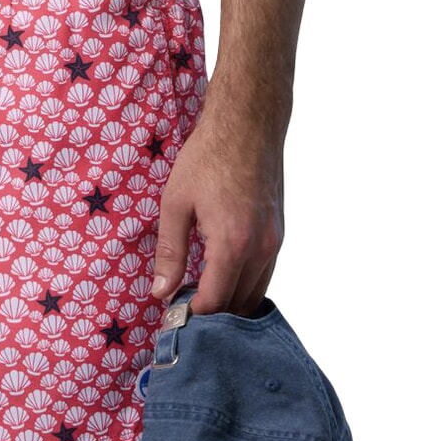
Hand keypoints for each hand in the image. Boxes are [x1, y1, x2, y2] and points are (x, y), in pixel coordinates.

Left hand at [150, 96, 284, 317]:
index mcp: (233, 245)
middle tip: (183, 309)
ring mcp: (275, 243)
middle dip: (212, 315)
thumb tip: (161, 292)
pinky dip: (245, 286)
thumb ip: (170, 251)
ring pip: (256, 294)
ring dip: (230, 303)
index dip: (191, 315)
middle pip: (238, 306)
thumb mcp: (176, 202)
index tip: (171, 315)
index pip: (214, 302)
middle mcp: (261, 250)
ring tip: (200, 296)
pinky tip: (222, 278)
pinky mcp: (279, 234)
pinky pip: (264, 275)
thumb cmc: (208, 157)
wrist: (248, 124)